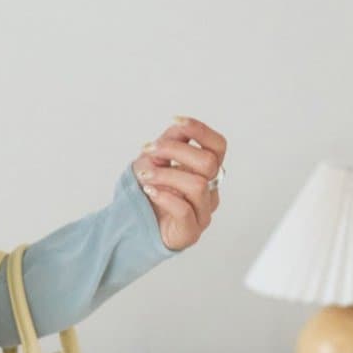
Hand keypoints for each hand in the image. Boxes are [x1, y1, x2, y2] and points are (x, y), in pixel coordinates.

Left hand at [133, 116, 227, 251]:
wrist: (134, 226)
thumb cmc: (150, 192)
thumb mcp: (156, 159)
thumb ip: (171, 141)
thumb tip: (179, 124)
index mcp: (206, 171)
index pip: (218, 146)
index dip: (201, 130)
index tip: (176, 120)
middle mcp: (210, 190)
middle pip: (208, 162)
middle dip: (175, 151)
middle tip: (148, 152)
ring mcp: (203, 212)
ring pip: (197, 185)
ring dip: (166, 175)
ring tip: (145, 176)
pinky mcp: (191, 232)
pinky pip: (185, 210)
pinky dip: (164, 197)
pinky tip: (150, 192)